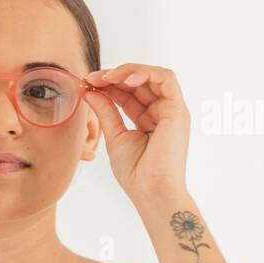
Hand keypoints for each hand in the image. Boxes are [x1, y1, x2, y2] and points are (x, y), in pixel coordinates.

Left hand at [82, 63, 190, 204]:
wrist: (151, 191)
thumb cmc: (135, 172)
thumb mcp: (114, 136)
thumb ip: (105, 111)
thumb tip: (89, 91)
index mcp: (149, 119)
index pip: (128, 93)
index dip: (107, 85)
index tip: (85, 84)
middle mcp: (162, 112)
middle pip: (139, 82)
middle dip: (113, 76)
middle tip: (90, 78)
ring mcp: (172, 110)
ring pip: (153, 75)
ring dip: (127, 71)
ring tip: (104, 78)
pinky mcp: (178, 110)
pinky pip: (166, 78)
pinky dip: (145, 73)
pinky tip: (123, 80)